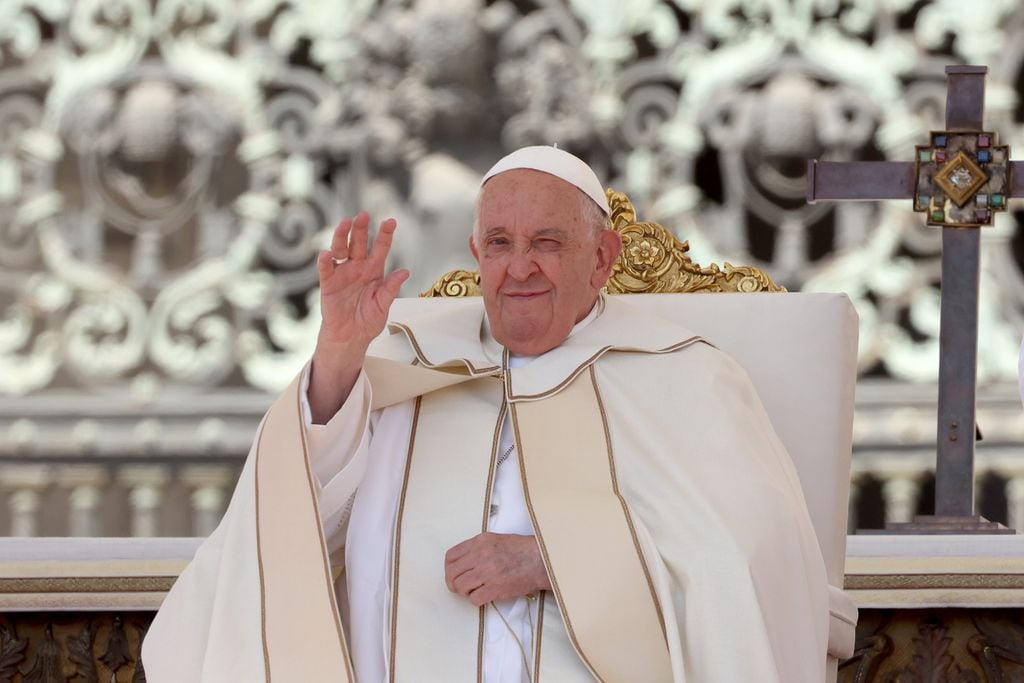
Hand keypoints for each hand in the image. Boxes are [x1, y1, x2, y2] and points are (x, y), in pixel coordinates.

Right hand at [316, 212, 408, 350]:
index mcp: (374, 270)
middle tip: (364, 215)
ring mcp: (342, 273)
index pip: (380, 248)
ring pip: (341, 249)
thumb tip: (405, 272)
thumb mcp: (384, 305)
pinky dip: (325, 261)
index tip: (391, 221)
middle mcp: (358, 267)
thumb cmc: (368, 320)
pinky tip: (327, 254)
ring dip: (342, 236)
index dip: (385, 234)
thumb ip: (391, 288)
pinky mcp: (328, 284)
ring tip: (345, 223)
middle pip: (359, 243)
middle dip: (361, 228)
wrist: (351, 337)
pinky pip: (326, 269)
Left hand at [444, 532, 551, 606]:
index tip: (453, 574)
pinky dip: (476, 600)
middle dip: (453, 583)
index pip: (451, 556)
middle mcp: (480, 555)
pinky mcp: (495, 588)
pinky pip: (474, 598)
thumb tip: (463, 562)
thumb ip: (477, 548)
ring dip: (464, 592)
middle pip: (452, 573)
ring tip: (474, 591)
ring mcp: (487, 572)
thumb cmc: (521, 550)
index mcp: (479, 541)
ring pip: (460, 586)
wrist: (540, 561)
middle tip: (460, 588)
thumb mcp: (495, 539)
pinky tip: (484, 596)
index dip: (449, 568)